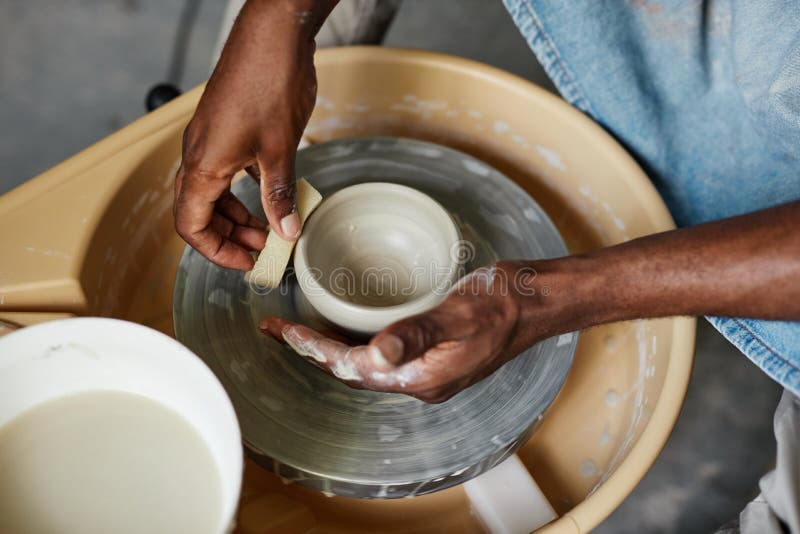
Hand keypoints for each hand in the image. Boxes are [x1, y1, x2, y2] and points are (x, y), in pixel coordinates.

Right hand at [174, 0, 335, 269]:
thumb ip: (279, 195)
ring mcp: (209, 139)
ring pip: (211, 191)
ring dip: (236, 214)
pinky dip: (242, 190)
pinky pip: (223, 170)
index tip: (246, 262)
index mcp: (203, 164)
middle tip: (263, 249)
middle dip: (228, 236)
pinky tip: (268, 194)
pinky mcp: (224, 128)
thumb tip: (286, 232)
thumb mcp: (279, 149)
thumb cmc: (268, 83)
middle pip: (198, 211)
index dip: (216, 251)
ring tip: (269, 227)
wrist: (272, 34)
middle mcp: (198, 154)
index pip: (191, 225)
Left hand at [260, 262, 560, 402]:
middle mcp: (420, 380)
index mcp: (421, 376)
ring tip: (299, 330)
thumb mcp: (459, 314)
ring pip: (365, 365)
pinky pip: (382, 355)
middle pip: (351, 371)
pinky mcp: (433, 355)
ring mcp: (427, 369)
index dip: (311, 347)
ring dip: (331, 349)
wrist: (536, 303)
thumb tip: (377, 353)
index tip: (279, 330)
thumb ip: (417, 334)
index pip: (350, 366)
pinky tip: (347, 326)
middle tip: (277, 330)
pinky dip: (356, 342)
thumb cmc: (502, 303)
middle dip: (311, 351)